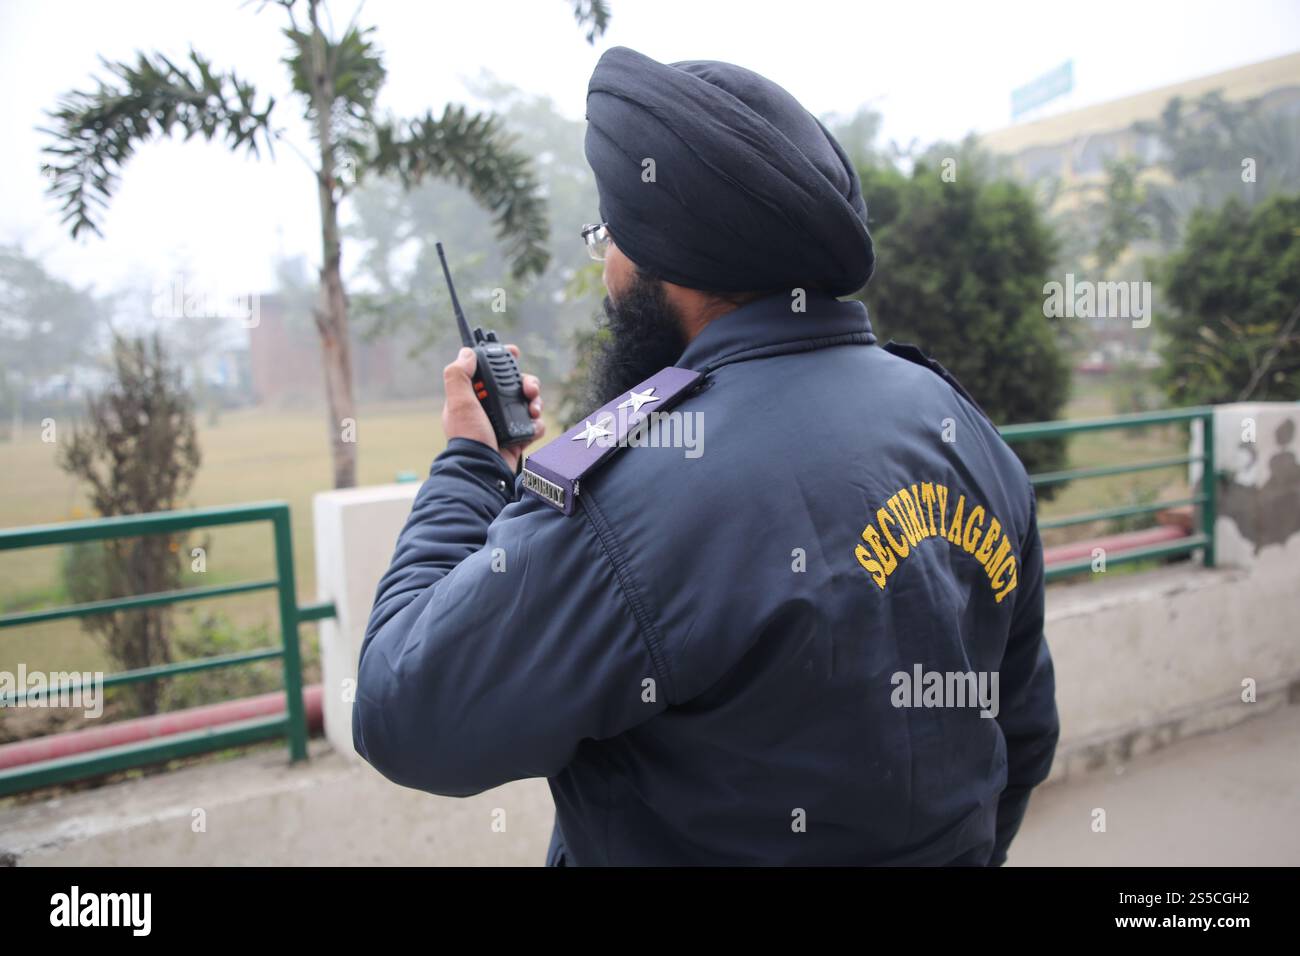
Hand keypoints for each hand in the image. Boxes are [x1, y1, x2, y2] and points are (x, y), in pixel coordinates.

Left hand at [442, 345, 544, 473]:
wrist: (483, 469)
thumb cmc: (468, 437)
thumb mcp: (458, 402)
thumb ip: (459, 375)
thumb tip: (467, 352)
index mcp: (474, 397)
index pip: (489, 370)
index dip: (502, 359)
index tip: (514, 353)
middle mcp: (490, 408)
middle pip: (515, 384)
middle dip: (527, 383)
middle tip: (529, 389)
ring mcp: (505, 422)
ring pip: (528, 402)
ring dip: (536, 403)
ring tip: (534, 410)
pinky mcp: (518, 437)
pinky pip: (535, 424)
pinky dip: (537, 425)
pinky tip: (531, 429)